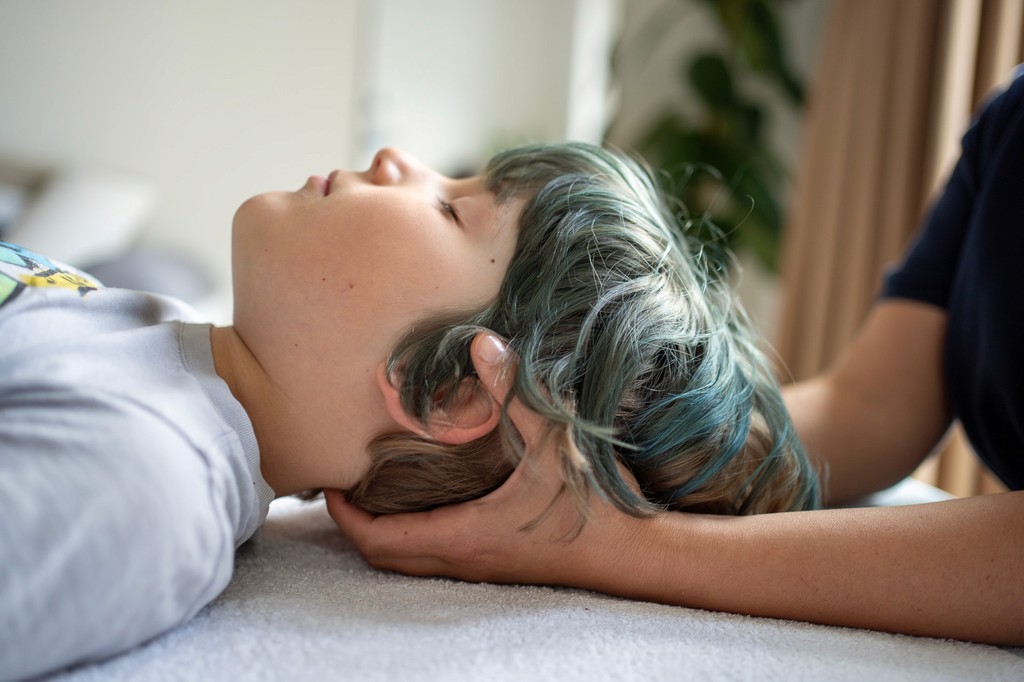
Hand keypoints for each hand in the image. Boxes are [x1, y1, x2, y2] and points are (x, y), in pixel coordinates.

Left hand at [325, 332, 652, 586]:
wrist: (634, 555)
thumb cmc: (593, 504)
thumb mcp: (554, 440)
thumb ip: (515, 390)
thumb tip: (481, 343)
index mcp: (465, 533)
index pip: (380, 539)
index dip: (344, 515)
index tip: (328, 484)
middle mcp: (464, 558)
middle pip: (384, 557)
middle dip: (352, 525)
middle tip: (341, 485)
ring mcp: (479, 567)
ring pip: (408, 561)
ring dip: (381, 532)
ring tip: (372, 491)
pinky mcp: (496, 564)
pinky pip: (432, 558)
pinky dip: (411, 535)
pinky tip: (423, 501)